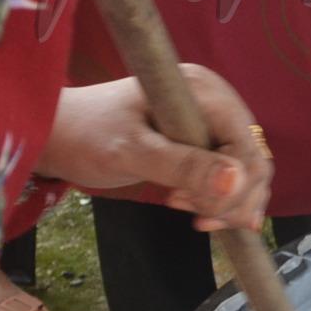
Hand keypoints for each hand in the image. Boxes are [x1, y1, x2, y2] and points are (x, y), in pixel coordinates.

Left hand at [37, 67, 273, 232]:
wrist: (57, 134)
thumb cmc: (86, 136)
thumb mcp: (131, 153)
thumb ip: (183, 167)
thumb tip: (237, 183)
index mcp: (204, 91)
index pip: (248, 146)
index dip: (239, 187)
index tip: (204, 217)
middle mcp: (215, 100)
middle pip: (253, 159)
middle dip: (232, 197)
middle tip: (195, 219)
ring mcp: (210, 119)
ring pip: (244, 170)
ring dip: (225, 200)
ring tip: (184, 209)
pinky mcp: (201, 138)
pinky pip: (227, 171)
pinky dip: (216, 196)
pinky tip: (190, 205)